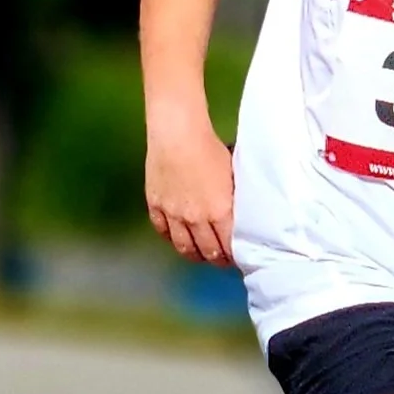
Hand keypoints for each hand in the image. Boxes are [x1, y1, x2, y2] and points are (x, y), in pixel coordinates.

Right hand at [145, 124, 234, 263]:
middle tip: (222, 259)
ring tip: (200, 254)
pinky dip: (172, 239)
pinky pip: (163, 232)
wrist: (178, 134)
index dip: (234, 255)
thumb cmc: (210, 149)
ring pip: (183, 247)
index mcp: (220, 212)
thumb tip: (237, 217)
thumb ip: (233, 202)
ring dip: (194, 254)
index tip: (238, 256)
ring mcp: (173, 214)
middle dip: (217, 259)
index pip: (229, 246)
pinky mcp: (155, 206)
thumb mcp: (232, 177)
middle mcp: (196, 219)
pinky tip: (179, 238)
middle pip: (207, 252)